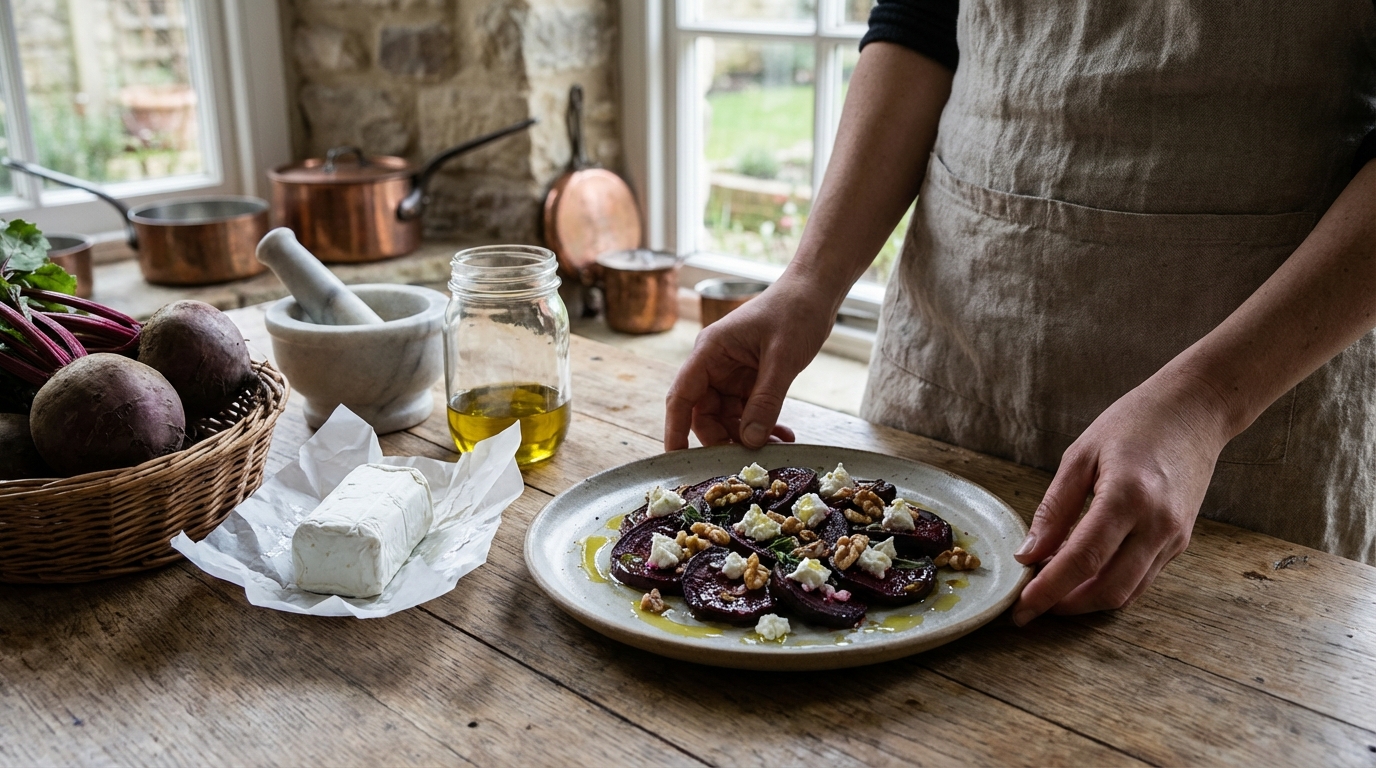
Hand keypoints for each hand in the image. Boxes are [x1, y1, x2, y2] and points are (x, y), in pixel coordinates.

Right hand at [665, 277, 835, 449]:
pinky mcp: (750, 379)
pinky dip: (763, 425)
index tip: (676, 459)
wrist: (816, 291)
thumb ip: (765, 401)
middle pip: (704, 414)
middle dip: (724, 439)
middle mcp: (715, 364)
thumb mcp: (782, 359)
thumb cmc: (795, 311)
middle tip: (748, 461)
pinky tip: (783, 436)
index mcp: (709, 351)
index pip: (681, 397)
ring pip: (728, 418)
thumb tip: (748, 441)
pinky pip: (748, 412)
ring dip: (749, 436)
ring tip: (777, 448)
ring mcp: (732, 373)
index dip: (675, 429)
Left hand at [1010, 369, 1234, 624]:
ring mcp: (1174, 537)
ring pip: (1127, 592)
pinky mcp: (1180, 541)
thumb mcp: (1080, 455)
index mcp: (1127, 497)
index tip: (1020, 609)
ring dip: (1087, 602)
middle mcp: (1157, 524)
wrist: (1196, 410)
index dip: (1048, 590)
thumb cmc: (1135, 423)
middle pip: (1108, 589)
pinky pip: (1142, 578)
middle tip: (1032, 605)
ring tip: (1052, 593)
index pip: (1082, 560)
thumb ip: (1054, 509)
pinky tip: (1083, 577)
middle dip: (1066, 606)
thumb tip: (1028, 555)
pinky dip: (1110, 586)